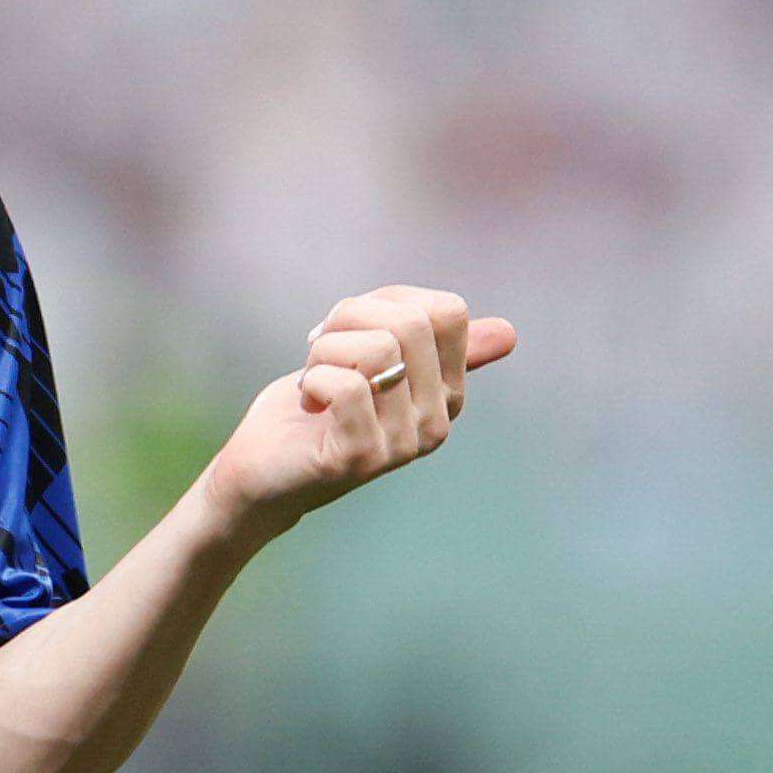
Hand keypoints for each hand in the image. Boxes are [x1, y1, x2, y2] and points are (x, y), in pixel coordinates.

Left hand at [198, 283, 515, 540]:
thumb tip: (509, 333)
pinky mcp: (362, 457)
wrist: (263, 472)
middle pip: (410, 322)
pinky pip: (346, 386)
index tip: (351, 327)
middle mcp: (438, 420)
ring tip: (311, 378)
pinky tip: (308, 402)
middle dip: (348, 317)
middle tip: (320, 347)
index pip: (448, 310)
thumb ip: (426, 340)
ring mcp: (404, 444)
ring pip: (375, 350)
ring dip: (324, 350)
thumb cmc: (316, 408)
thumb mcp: (372, 362)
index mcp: (448, 391)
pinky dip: (313, 380)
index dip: (388, 300)